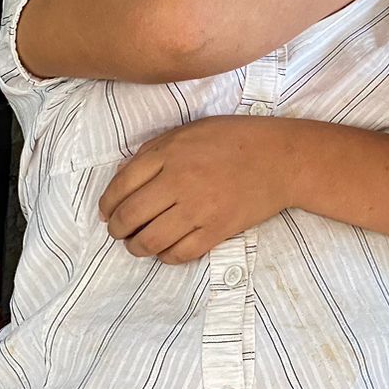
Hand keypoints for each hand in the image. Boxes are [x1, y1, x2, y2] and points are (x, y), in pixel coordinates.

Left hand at [98, 117, 291, 263]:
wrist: (281, 159)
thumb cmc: (235, 140)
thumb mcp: (190, 131)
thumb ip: (155, 151)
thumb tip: (122, 180)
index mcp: (169, 153)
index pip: (121, 186)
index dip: (107, 205)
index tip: (106, 213)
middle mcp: (180, 181)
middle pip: (131, 216)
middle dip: (117, 230)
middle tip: (119, 232)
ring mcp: (199, 208)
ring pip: (151, 240)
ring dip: (136, 247)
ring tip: (138, 245)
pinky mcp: (218, 230)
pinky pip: (180, 253)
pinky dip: (166, 257)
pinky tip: (166, 251)